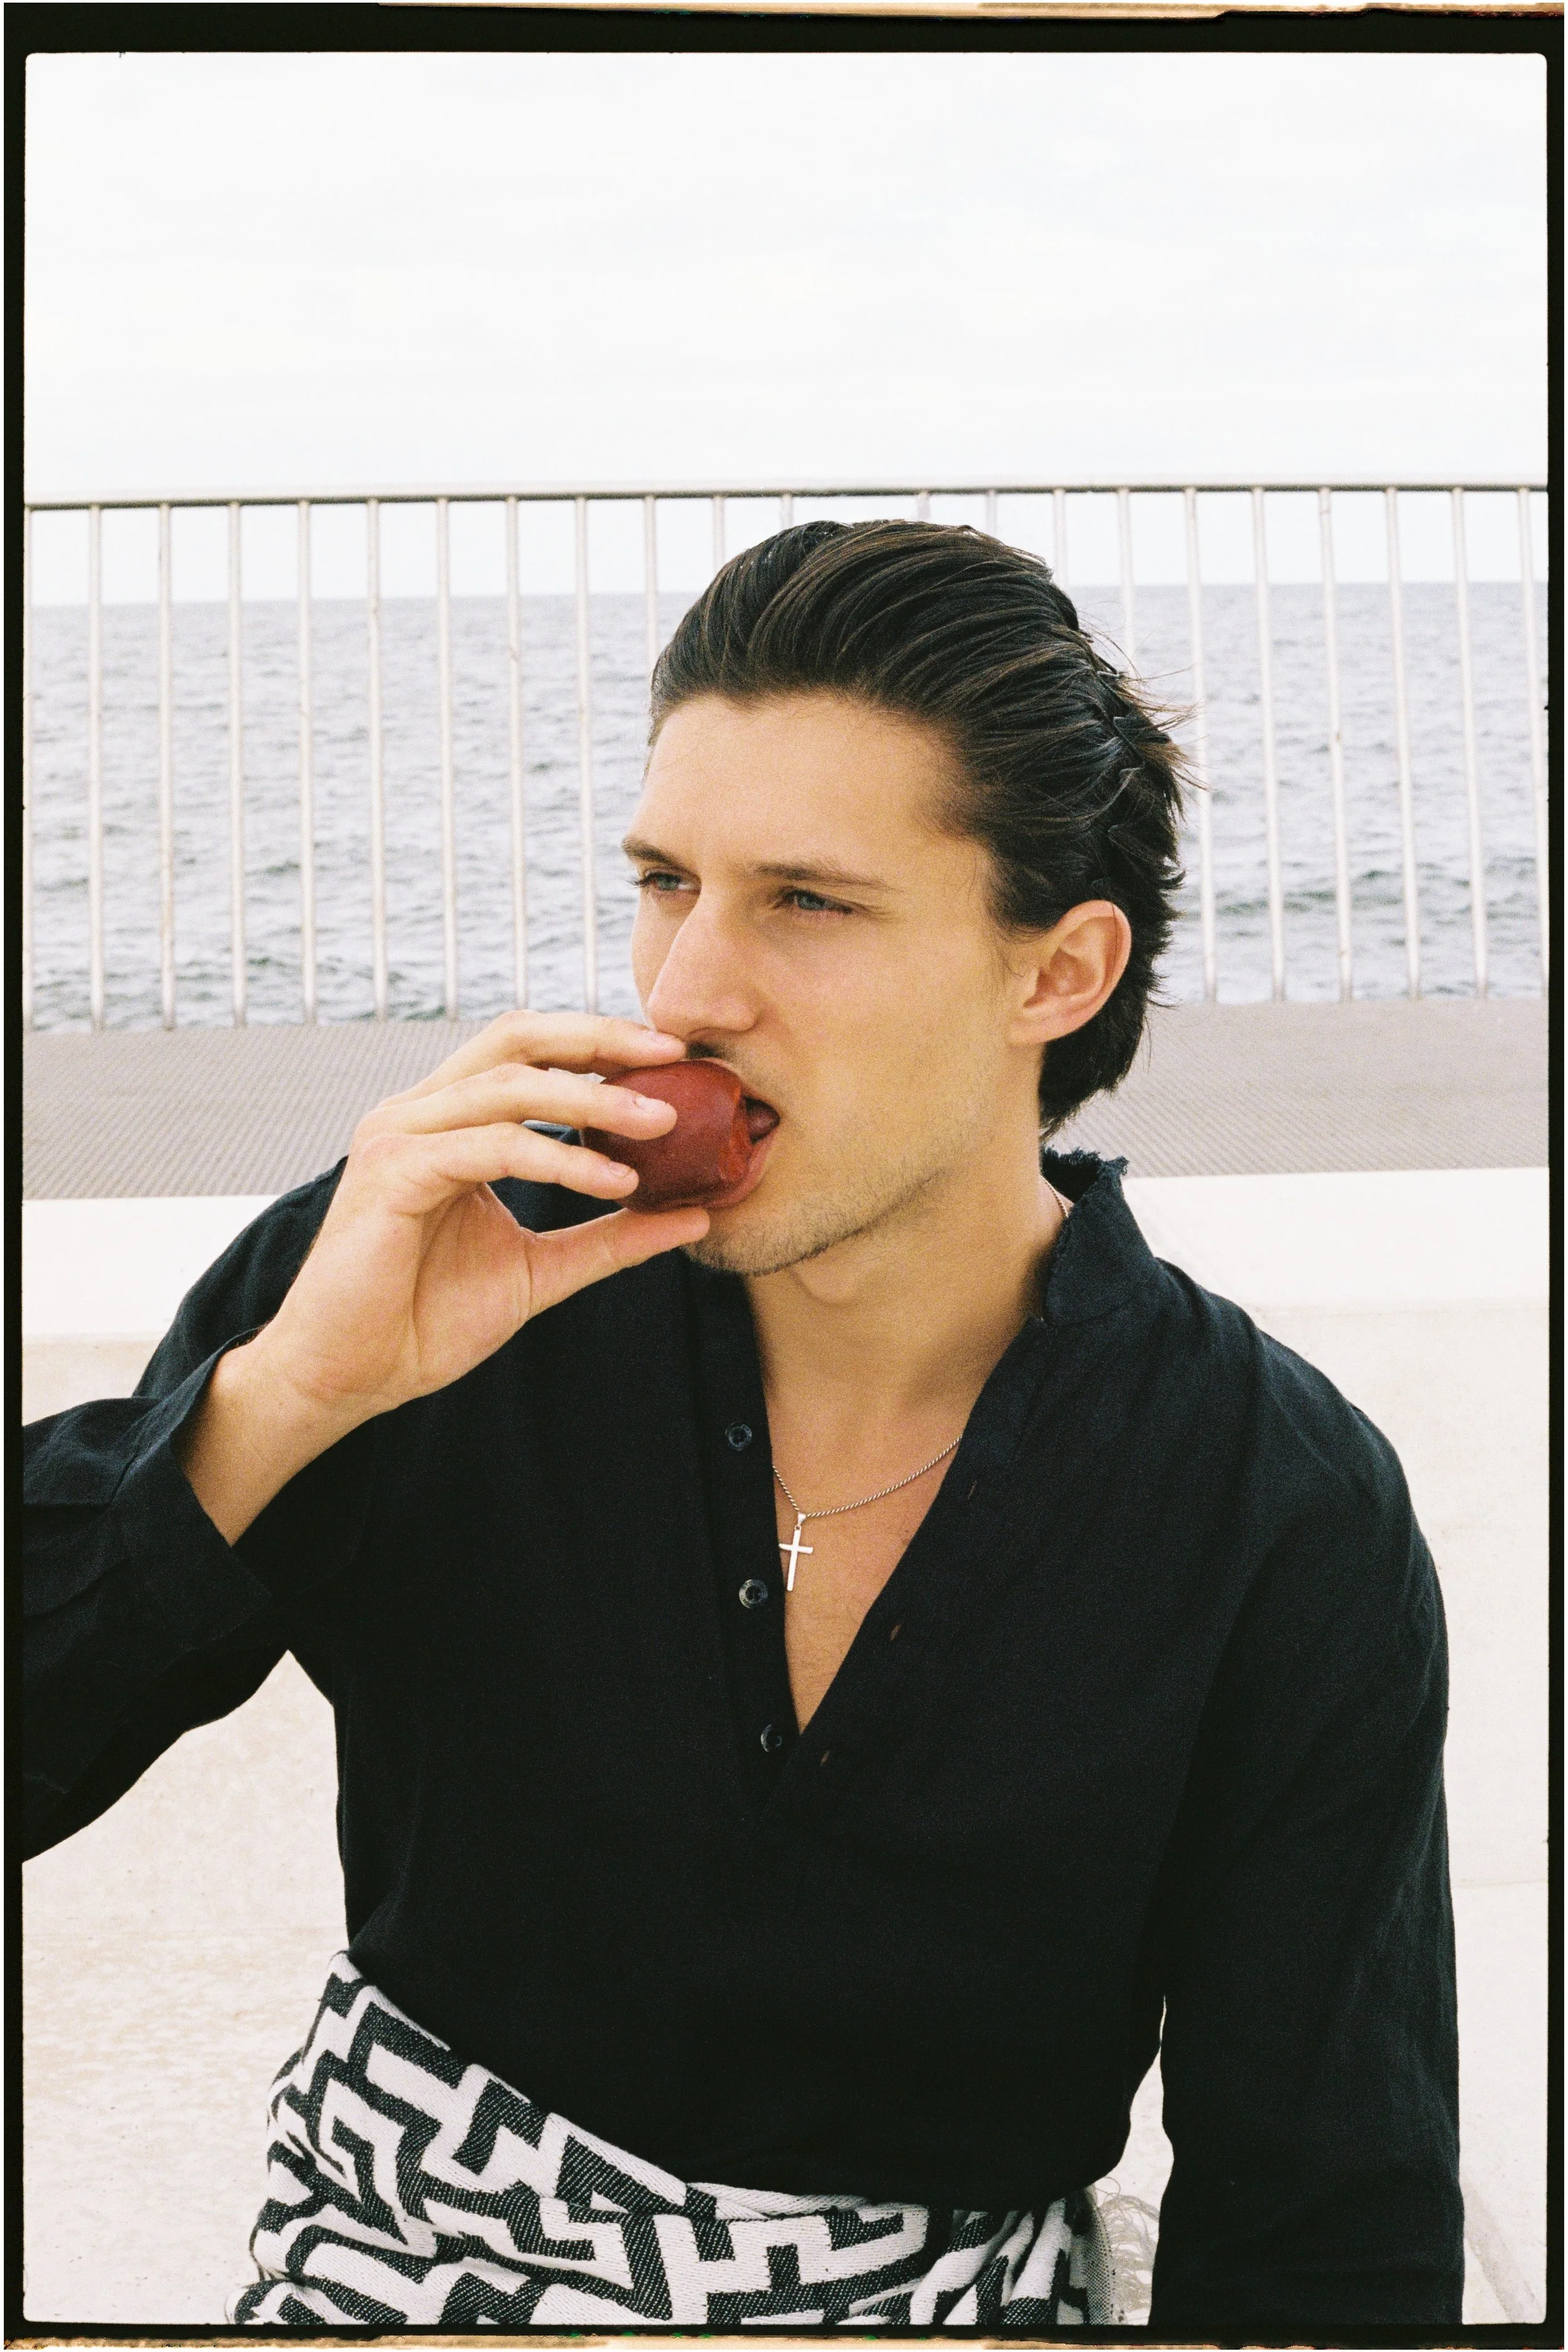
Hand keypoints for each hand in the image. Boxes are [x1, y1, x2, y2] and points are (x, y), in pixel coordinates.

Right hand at [177, 1013, 706, 1539]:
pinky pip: (492, 1147)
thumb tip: (694, 1216)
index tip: (673, 1055)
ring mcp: (398, 1135)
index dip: (598, 1041)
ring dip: (594, 1100)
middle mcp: (418, 1113)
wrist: (348, 1378)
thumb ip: (610, 1238)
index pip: (527, 1051)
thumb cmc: (425, 1320)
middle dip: (599, 1038)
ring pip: (509, 1087)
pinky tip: (614, 1181)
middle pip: (516, 1039)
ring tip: (663, 1124)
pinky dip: (559, 1159)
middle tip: (673, 1056)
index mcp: (448, 1122)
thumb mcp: (540, 1271)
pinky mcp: (391, 1173)